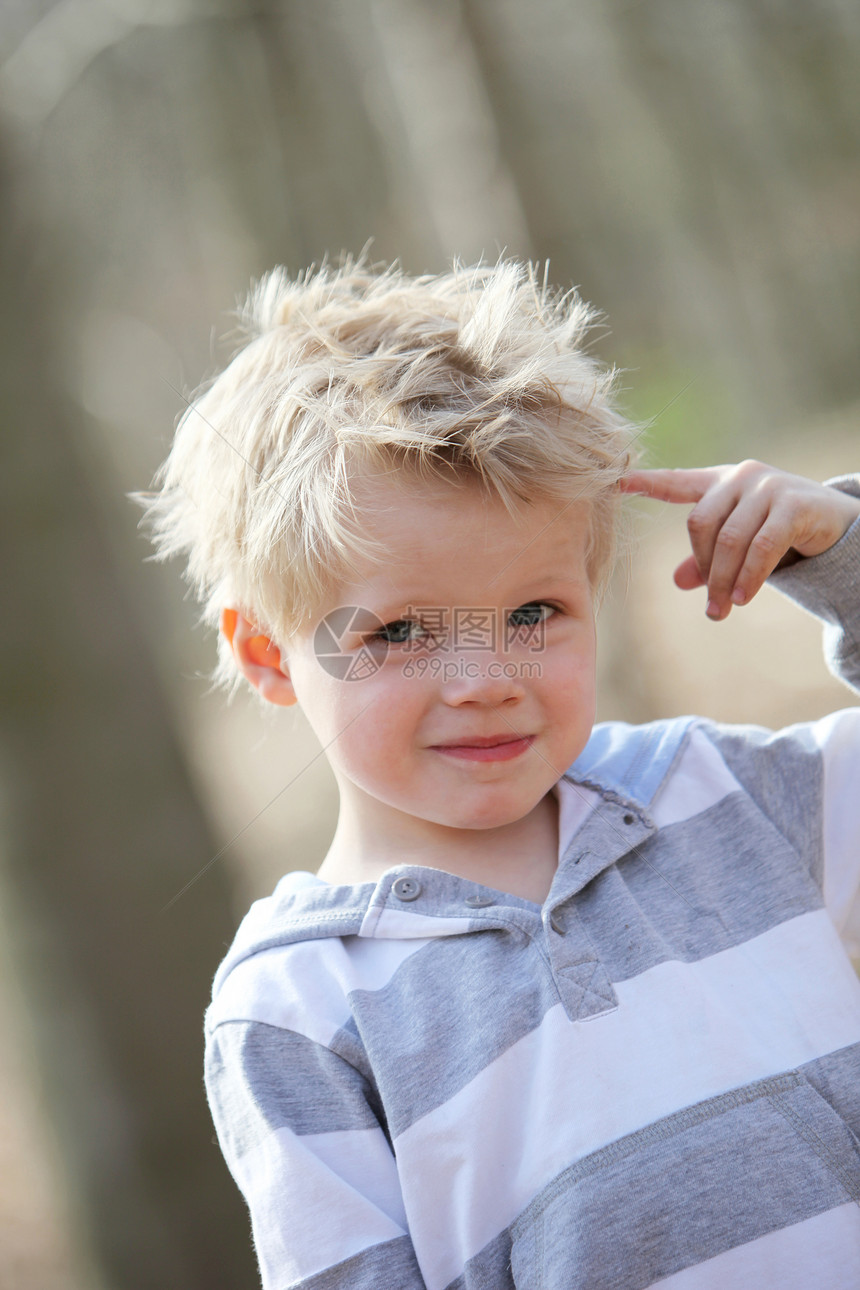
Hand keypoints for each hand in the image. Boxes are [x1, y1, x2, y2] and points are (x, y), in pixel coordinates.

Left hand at [620, 460, 859, 619]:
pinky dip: (749, 576)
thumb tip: (678, 581)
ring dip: (724, 581)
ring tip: (723, 610)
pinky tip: (743, 598)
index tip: (616, 483)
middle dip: (703, 569)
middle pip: (700, 524)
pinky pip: (761, 546)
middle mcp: (741, 477)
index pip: (677, 482)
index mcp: (720, 483)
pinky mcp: (794, 504)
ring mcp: (768, 487)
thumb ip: (708, 559)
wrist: (837, 523)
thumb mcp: (740, 544)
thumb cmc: (780, 532)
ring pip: (730, 540)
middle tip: (711, 607)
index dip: (646, 482)